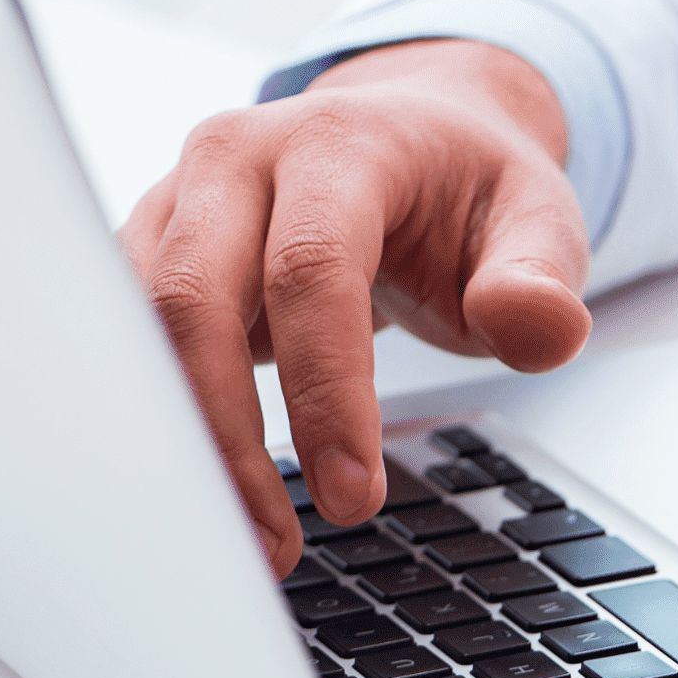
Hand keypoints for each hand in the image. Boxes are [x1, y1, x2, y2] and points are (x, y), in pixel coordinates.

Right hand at [120, 40, 590, 573]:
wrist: (418, 134)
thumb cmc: (473, 190)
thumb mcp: (539, 225)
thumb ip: (540, 282)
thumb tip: (543, 328)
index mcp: (341, 144)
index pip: (311, 269)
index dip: (326, 390)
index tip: (353, 495)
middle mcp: (239, 160)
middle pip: (193, 298)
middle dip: (230, 437)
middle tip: (277, 544)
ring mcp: (182, 202)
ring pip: (144, 327)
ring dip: (187, 444)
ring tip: (246, 538)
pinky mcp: (156, 252)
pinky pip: (135, 342)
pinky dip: (166, 422)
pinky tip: (208, 493)